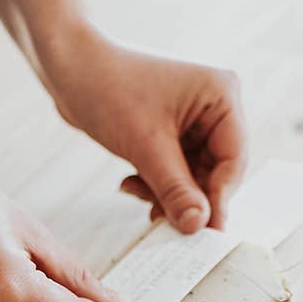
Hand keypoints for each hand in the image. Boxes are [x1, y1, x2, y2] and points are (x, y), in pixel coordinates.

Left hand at [44, 33, 246, 231]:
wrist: (69, 70)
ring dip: (166, 193)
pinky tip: (130, 183)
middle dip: (188, 198)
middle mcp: (213, 107)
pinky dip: (154, 184)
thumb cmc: (108, 89)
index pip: (233, 159)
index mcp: (220, 97)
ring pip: (192, 177)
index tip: (204, 231)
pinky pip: (174, 171)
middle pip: (215, 172)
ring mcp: (192, 121)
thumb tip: (199, 226)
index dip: (219, 197)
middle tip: (166, 224)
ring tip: (137, 192)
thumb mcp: (145, 146)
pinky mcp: (171, 133)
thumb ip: (175, 189)